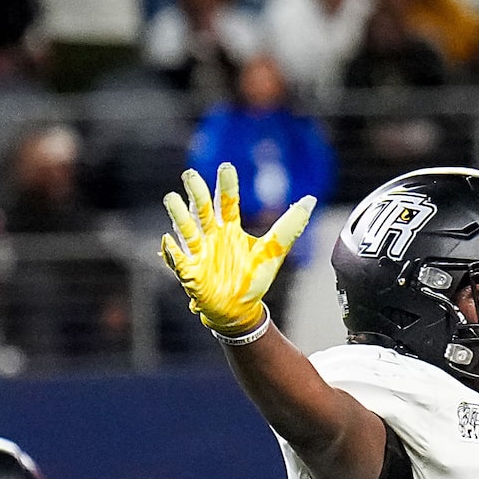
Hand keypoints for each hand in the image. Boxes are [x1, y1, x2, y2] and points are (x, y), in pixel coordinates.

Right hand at [161, 163, 314, 334]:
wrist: (240, 311)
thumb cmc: (253, 279)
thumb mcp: (274, 251)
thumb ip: (289, 226)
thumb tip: (310, 199)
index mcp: (229, 228)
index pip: (227, 201)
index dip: (226, 185)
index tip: (226, 167)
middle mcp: (211, 236)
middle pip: (201, 209)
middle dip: (196, 192)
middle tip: (191, 175)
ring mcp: (199, 253)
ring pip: (186, 230)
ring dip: (179, 215)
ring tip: (172, 199)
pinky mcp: (190, 273)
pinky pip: (178, 261)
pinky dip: (171, 252)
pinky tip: (168, 241)